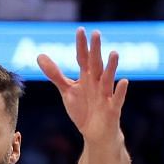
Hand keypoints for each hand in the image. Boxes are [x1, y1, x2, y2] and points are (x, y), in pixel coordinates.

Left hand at [37, 28, 128, 145]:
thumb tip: (40, 55)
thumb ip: (55, 74)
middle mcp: (97, 83)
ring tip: (113, 53)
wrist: (95, 133)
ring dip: (111, 67)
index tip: (80, 30)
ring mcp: (106, 95)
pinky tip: (124, 81)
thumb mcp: (67, 91)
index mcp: (86, 77)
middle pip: (96, 64)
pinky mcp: (112, 109)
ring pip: (108, 79)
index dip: (81, 46)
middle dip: (95, 50)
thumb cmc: (83, 109)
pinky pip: (117, 99)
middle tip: (96, 33)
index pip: (83, 58)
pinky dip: (120, 91)